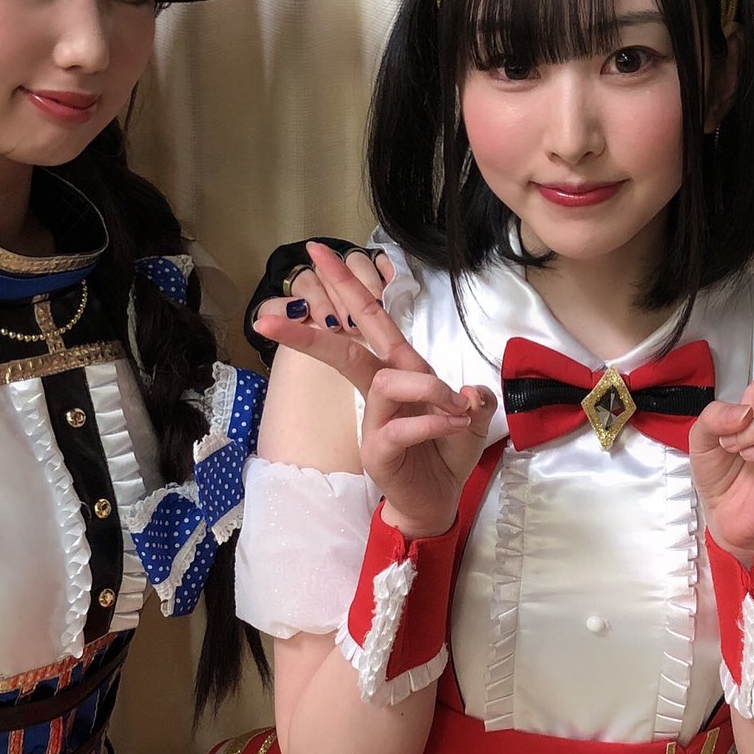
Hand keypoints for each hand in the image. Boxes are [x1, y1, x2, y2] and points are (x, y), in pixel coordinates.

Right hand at [253, 242, 491, 534]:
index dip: (348, 285)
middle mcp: (383, 388)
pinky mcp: (378, 451)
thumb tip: (469, 391)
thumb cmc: (447, 452)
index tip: (318, 252)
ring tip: (455, 405)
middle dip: (316, 323)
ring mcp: (375, 420)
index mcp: (400, 369)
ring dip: (425, 386)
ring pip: (385, 382)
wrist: (438, 501)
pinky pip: (400, 426)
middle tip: (278, 301)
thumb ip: (475, 398)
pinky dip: (432, 422)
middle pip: (347, 346)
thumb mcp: (473, 418)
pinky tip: (454, 425)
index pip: (370, 319)